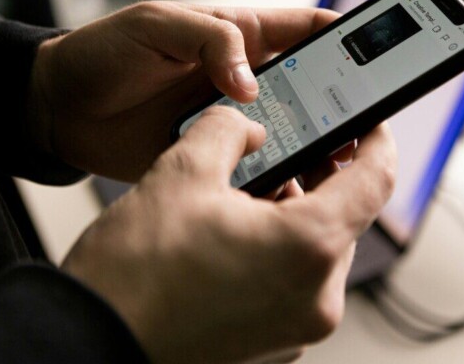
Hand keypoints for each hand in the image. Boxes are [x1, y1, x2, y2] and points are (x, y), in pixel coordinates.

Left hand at [29, 1, 338, 181]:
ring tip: (335, 168)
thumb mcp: (158, 25)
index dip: (351, 37)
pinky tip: (290, 194)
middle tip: (364, 129)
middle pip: (316, 90)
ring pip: (295, 133)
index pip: (312, 30)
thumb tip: (252, 84)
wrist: (61, 110)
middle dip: (346, 106)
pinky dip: (278, 181)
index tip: (381, 55)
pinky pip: (259, 168)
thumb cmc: (106, 53)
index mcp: (244, 37)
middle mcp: (249, 79)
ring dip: (317, 149)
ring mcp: (235, 121)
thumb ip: (212, 41)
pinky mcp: (217, 157)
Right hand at [61, 106, 396, 363]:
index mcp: (308, 249)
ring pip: (318, 251)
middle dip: (319, 178)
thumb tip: (247, 126)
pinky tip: (235, 236)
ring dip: (293, 215)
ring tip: (245, 193)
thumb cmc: (132, 278)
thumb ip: (228, 131)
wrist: (88, 344)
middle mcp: (315, 297)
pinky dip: (278, 253)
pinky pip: (295, 283)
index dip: (376, 141)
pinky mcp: (274, 343)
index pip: (375, 180)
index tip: (369, 122)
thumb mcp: (181, 175)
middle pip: (345, 216)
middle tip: (287, 150)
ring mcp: (297, 328)